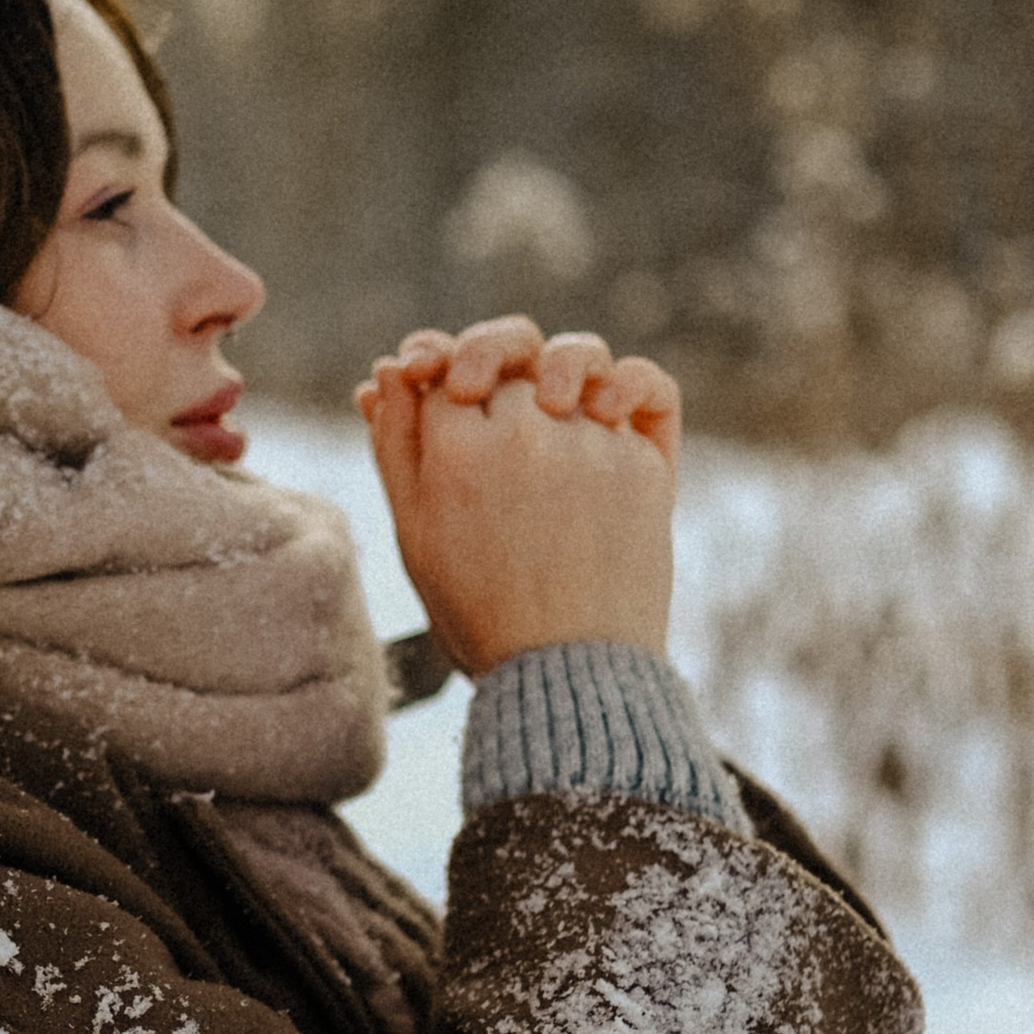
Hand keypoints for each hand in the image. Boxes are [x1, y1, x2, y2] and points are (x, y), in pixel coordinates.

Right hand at [355, 316, 679, 675]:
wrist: (566, 676)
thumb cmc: (479, 611)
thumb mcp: (415, 532)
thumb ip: (396, 445)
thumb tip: (388, 374)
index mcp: (458, 449)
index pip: (441, 367)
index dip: (434, 369)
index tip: (438, 389)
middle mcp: (527, 432)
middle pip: (504, 357)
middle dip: (488, 367)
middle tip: (481, 396)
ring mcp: (592, 443)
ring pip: (573, 358)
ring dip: (557, 367)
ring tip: (550, 402)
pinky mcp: (644, 465)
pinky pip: (646, 387)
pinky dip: (631, 381)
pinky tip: (607, 404)